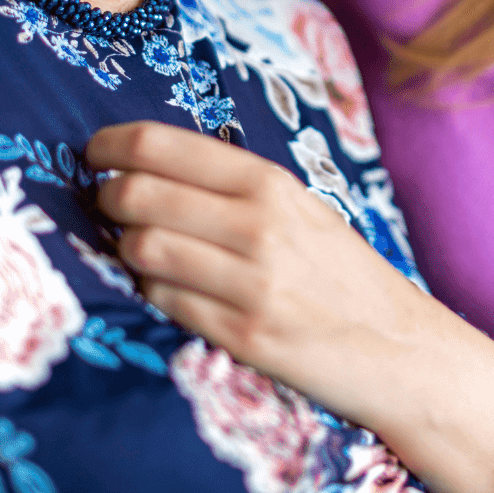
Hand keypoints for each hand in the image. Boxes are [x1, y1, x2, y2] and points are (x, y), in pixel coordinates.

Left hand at [88, 119, 443, 426]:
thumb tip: (148, 166)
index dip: (109, 145)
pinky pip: (163, 303)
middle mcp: (258, 225)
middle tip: (107, 205)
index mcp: (269, 182)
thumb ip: (234, 188)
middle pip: (137, 195)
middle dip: (106, 199)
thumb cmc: (339, 271)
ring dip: (127, 250)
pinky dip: (155, 294)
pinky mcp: (243, 335)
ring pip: (141, 250)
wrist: (399, 347)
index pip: (159, 145)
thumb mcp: (299, 208)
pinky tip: (173, 291)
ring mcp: (250, 282)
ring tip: (141, 251)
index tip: (93, 154)